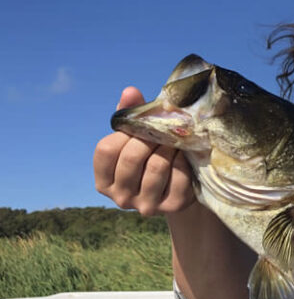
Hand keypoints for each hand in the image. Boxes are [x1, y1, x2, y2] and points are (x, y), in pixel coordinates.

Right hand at [94, 86, 195, 215]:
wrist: (183, 186)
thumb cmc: (153, 155)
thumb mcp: (138, 137)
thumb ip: (131, 115)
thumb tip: (130, 92)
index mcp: (104, 182)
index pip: (105, 150)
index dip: (124, 133)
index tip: (138, 128)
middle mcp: (121, 198)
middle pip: (131, 157)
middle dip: (150, 138)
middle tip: (163, 130)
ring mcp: (146, 205)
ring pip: (156, 166)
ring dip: (169, 146)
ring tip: (174, 141)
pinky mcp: (172, 206)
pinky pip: (178, 175)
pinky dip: (183, 160)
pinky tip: (184, 155)